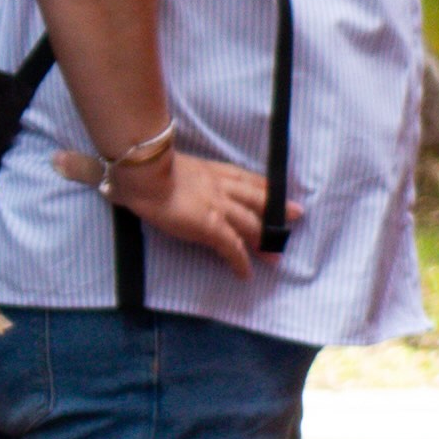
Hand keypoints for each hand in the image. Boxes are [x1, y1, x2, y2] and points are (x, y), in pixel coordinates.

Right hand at [96, 144, 279, 273]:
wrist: (142, 171)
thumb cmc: (143, 167)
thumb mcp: (167, 165)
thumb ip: (170, 173)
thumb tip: (151, 180)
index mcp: (212, 170)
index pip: (245, 178)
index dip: (263, 186)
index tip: (276, 192)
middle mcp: (222, 187)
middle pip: (257, 200)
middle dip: (276, 211)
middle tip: (295, 217)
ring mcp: (219, 207)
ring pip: (251, 225)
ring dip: (264, 240)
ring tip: (276, 255)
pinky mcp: (211, 226)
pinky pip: (232, 248)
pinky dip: (240, 262)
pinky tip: (245, 274)